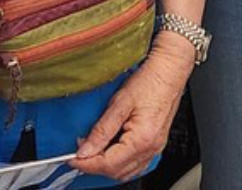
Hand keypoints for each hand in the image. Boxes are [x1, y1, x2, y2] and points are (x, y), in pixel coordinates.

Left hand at [72, 39, 196, 180]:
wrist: (169, 71)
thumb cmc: (150, 81)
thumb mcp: (120, 103)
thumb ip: (101, 130)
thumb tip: (85, 150)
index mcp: (142, 139)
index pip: (108, 164)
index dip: (86, 163)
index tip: (72, 158)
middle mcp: (150, 148)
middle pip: (117, 172)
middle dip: (94, 166)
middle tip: (79, 152)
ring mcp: (155, 148)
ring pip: (126, 172)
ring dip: (106, 166)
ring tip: (92, 151)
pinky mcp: (156, 144)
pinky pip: (136, 165)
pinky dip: (120, 163)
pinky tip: (111, 152)